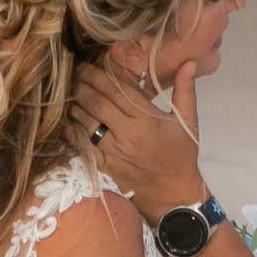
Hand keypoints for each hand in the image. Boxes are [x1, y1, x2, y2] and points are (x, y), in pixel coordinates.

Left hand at [71, 61, 205, 222]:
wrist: (174, 195)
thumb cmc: (181, 156)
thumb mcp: (188, 122)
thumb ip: (186, 90)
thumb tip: (189, 62)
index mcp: (147, 119)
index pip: (115, 90)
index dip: (97, 76)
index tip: (85, 66)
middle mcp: (128, 133)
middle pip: (97, 103)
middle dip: (81, 86)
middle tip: (72, 75)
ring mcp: (114, 151)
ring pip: (87, 122)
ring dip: (75, 106)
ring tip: (68, 95)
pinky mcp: (106, 166)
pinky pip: (84, 146)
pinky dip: (72, 132)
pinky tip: (67, 122)